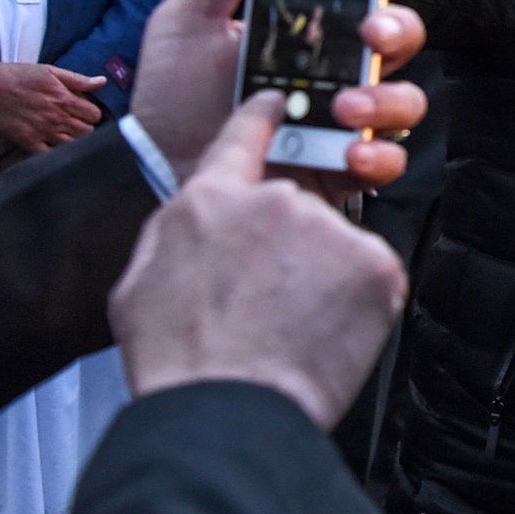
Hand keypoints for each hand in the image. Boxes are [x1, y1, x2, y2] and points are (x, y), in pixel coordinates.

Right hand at [0, 57, 105, 156]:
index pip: (95, 115)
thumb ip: (78, 79)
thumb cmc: (18, 75)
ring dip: (73, 141)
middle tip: (77, 125)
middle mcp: (56, 117)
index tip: (85, 113)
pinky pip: (49, 154)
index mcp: (64, 99)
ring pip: (72, 145)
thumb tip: (102, 81)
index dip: (93, 115)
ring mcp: (42, 130)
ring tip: (67, 135)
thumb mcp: (50, 71)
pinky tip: (53, 146)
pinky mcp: (27, 141)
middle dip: (86, 128)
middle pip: (87, 132)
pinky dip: (54, 153)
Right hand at [110, 92, 407, 428]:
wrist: (226, 410)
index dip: (261, 118)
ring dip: (323, 283)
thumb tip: (199, 225)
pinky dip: (355, 307)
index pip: (242, 138)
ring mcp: (329, 229)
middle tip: (268, 308)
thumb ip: (177, 238)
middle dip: (290, 255)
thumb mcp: (139, 285)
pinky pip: (371, 278)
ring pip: (336, 250)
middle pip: (297, 215)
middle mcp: (276, 201)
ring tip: (291, 330)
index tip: (277, 103)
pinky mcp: (375, 264)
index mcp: (212, 201)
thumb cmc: (179, 361)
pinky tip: (323, 336)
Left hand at [129, 0, 427, 199]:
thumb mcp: (184, 22)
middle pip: (400, 34)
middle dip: (397, 25)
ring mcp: (349, 118)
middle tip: (370, 30)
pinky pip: (389, 158)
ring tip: (343, 107)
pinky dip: (378, 156)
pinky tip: (347, 153)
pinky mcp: (347, 165)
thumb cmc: (175, 98)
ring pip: (406, 97)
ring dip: (386, 97)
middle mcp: (339, 68)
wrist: (159, 172)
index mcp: (309, 27)